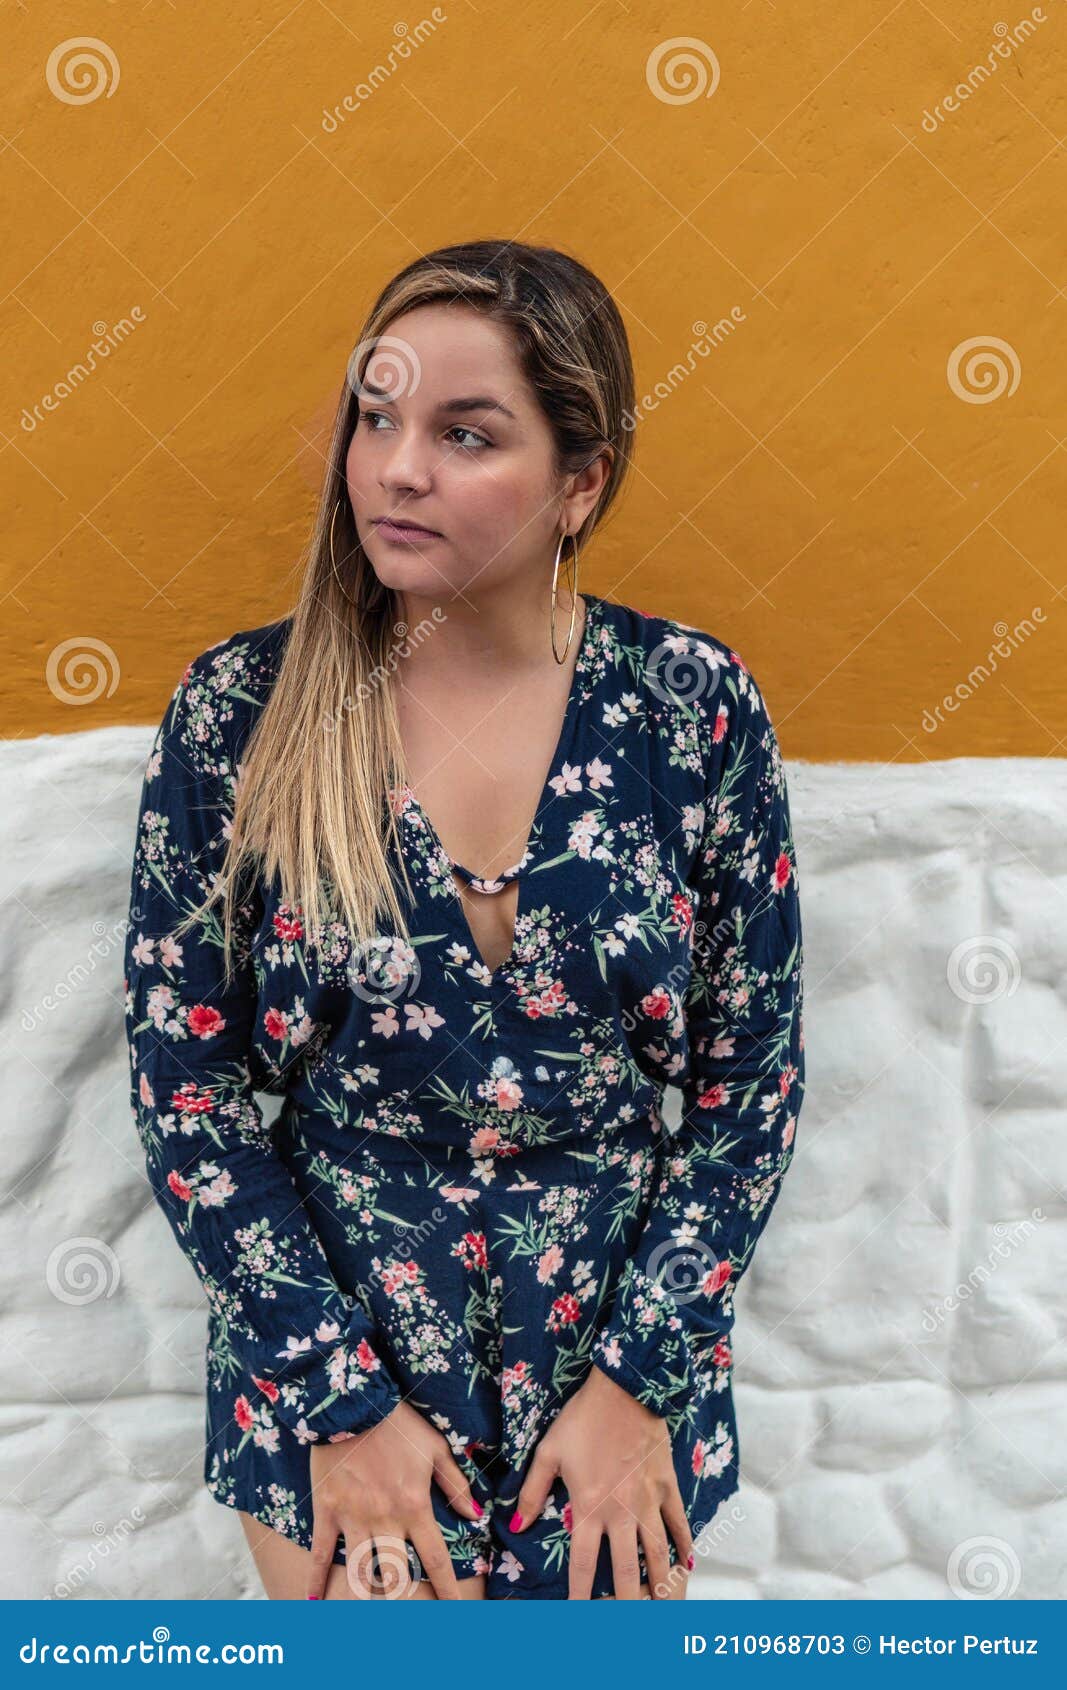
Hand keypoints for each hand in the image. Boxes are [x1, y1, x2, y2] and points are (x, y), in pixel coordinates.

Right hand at [305, 1400, 482, 1598]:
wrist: (353, 1403)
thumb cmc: (399, 1425)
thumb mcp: (435, 1449)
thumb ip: (456, 1485)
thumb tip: (477, 1514)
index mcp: (415, 1506)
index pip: (436, 1559)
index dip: (447, 1590)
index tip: (456, 1613)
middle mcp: (385, 1520)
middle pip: (396, 1576)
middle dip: (403, 1597)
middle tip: (407, 1611)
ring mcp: (353, 1518)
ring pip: (361, 1572)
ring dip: (368, 1593)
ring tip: (372, 1606)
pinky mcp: (327, 1512)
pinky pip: (321, 1553)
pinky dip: (315, 1579)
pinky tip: (313, 1601)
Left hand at [511, 1363, 692, 1598]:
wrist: (626, 1389)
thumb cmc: (583, 1419)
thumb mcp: (549, 1452)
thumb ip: (532, 1491)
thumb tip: (515, 1523)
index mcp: (590, 1508)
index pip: (585, 1566)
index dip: (581, 1598)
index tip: (579, 1620)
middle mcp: (621, 1513)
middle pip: (627, 1572)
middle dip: (629, 1605)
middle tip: (632, 1628)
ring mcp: (649, 1502)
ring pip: (658, 1555)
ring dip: (662, 1586)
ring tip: (666, 1610)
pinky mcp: (667, 1486)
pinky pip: (679, 1522)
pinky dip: (684, 1545)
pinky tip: (687, 1563)